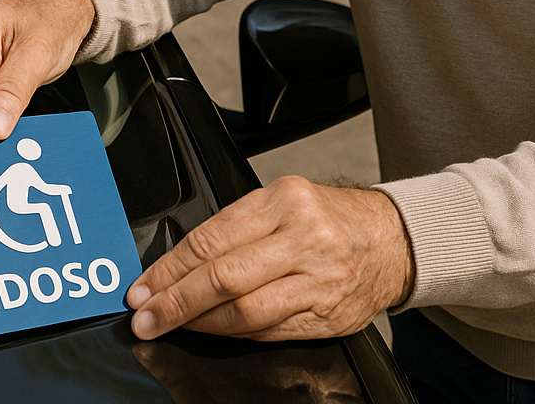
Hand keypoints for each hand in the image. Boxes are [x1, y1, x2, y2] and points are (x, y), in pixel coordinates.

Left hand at [126, 176, 414, 341]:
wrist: (391, 240)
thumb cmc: (330, 219)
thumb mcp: (285, 201)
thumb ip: (238, 226)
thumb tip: (178, 263)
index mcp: (285, 201)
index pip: (212, 239)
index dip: (169, 269)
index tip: (143, 287)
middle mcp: (304, 238)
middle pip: (224, 277)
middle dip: (176, 301)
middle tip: (146, 315)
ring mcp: (318, 279)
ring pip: (245, 310)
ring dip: (200, 323)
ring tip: (172, 325)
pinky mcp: (327, 314)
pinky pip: (269, 330)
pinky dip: (234, 333)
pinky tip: (214, 330)